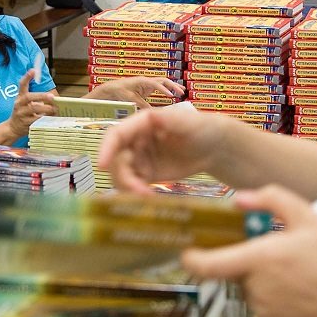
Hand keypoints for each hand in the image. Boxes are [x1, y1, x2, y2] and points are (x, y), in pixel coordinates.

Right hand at [8, 70, 54, 136]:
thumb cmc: (23, 113)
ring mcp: (21, 113)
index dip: (27, 77)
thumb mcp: (26, 103)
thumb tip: (53, 97)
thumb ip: (37, 99)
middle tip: (52, 96)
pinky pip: (35, 120)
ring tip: (54, 109)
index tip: (33, 70)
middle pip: (29, 97)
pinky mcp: (24, 123)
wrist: (13, 128)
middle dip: (41, 96)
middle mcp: (19, 103)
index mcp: (20, 97)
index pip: (22, 85)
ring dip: (45, 108)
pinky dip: (43, 118)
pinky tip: (50, 117)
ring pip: (33, 109)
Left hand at [88, 76, 185, 108]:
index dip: (164, 90)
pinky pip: (160, 88)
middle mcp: (147, 81)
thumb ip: (142, 104)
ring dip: (173, 87)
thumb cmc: (119, 91)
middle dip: (174, 86)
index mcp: (143, 81)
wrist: (112, 88)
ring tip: (182, 91)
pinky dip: (168, 90)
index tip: (171, 96)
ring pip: (164, 83)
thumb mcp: (131, 99)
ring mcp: (148, 84)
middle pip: (164, 81)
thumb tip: (152, 112)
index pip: (157, 84)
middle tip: (182, 93)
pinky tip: (173, 95)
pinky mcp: (147, 89)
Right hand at [98, 103, 224, 191]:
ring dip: (129, 187)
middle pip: (116, 160)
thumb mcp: (188, 122)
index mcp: (141, 123)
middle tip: (139, 191)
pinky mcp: (147, 175)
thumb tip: (151, 117)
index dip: (106, 149)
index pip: (116, 135)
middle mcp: (135, 140)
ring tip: (147, 196)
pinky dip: (137, 194)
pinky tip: (150, 198)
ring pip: (122, 175)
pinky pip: (133, 186)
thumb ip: (169, 121)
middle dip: (123, 176)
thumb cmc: (202, 128)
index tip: (102, 165)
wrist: (214, 147)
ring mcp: (140, 159)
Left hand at [182, 185, 316, 316]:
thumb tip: (238, 200)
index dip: (192, 260)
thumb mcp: (309, 216)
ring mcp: (264, 315)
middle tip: (283, 258)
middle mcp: (256, 290)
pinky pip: (264, 313)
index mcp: (259, 259)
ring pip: (251, 293)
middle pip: (236, 274)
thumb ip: (271, 199)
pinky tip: (301, 296)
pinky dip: (276, 304)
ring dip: (264, 284)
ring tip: (298, 277)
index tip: (187, 253)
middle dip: (250, 265)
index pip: (207, 265)